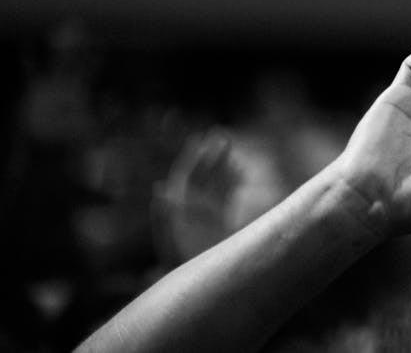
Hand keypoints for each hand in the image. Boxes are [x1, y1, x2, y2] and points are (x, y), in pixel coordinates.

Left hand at [153, 129, 244, 262]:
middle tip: (220, 137)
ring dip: (223, 165)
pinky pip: (227, 194)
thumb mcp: (169, 240)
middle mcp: (193, 207)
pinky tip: (240, 171)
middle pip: (202, 176)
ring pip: (216, 182)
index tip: (200, 141)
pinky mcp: (222, 219)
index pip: (186, 177)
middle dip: (210, 157)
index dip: (192, 158)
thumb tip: (159, 187)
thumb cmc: (181, 264)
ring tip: (230, 148)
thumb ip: (164, 216)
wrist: (201, 282)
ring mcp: (208, 212)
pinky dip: (233, 181)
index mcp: (179, 208)